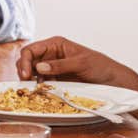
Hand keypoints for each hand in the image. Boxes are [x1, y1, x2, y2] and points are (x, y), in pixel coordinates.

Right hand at [13, 36, 132, 86]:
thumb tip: (40, 66)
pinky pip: (40, 83)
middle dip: (24, 71)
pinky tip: (40, 93)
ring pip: (32, 73)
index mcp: (55, 44)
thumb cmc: (101, 66)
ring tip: (33, 90)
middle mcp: (51, 55)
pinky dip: (37, 88)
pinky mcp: (55, 81)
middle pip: (28, 61)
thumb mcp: (81, 63)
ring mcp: (52, 69)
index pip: (31, 50)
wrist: (113, 81)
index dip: (25, 61)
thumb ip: (60, 65)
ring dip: (29, 81)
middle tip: (27, 85)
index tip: (26, 75)